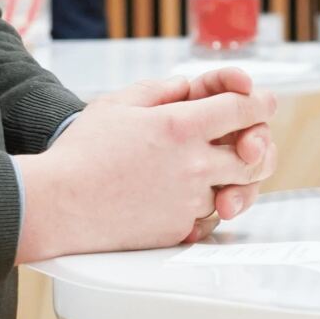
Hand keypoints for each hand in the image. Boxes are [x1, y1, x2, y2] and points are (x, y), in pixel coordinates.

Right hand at [15, 70, 278, 260]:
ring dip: (232, 178)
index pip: (245, 109)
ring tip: (219, 172)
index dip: (260, 102)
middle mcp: (194, 165)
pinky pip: (208, 218)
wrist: (56, 204)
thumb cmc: (81, 152)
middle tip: (252, 142)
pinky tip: (188, 198)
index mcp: (182, 126)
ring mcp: (189, 201)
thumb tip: (191, 87)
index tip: (263, 103)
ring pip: (235, 189)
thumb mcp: (120, 103)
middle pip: (256, 156)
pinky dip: (205, 206)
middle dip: (260, 145)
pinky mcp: (179, 230)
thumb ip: (163, 89)